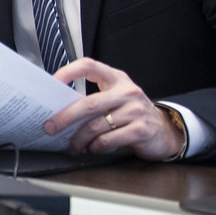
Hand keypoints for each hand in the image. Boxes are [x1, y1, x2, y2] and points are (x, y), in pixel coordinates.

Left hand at [44, 58, 183, 159]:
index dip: (69, 72)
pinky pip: (108, 140)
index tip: (53, 82)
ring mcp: (135, 111)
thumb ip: (94, 99)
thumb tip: (59, 110)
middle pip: (88, 103)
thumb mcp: (116, 98)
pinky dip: (95, 147)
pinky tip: (92, 149)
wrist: (165, 131)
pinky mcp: (140, 130)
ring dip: (79, 139)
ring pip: (95, 126)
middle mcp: (127, 92)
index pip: (90, 66)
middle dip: (65, 117)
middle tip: (50, 127)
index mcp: (117, 79)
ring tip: (72, 145)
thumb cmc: (133, 113)